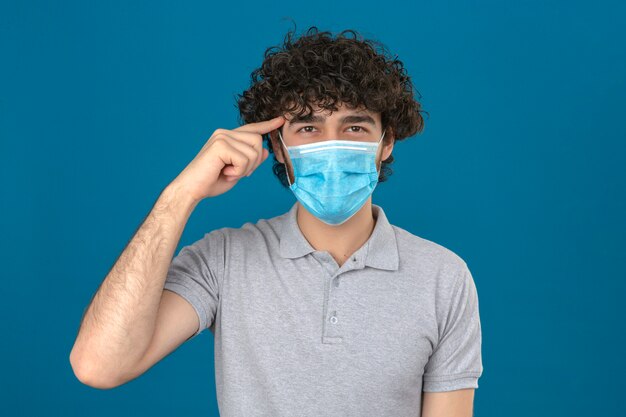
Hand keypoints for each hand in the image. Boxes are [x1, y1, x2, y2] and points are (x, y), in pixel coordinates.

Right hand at [169, 115, 285, 201]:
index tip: (281, 120)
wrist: (191, 189)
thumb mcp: (237, 171)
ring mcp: (222, 137)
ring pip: (254, 151)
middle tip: (238, 173)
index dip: (267, 125)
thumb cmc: (211, 181)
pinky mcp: (220, 145)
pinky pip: (244, 159)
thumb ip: (250, 160)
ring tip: (229, 173)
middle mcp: (224, 133)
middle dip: (254, 162)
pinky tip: (225, 173)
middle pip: (258, 141)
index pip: (252, 128)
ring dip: (246, 168)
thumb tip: (266, 151)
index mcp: (228, 137)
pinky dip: (239, 171)